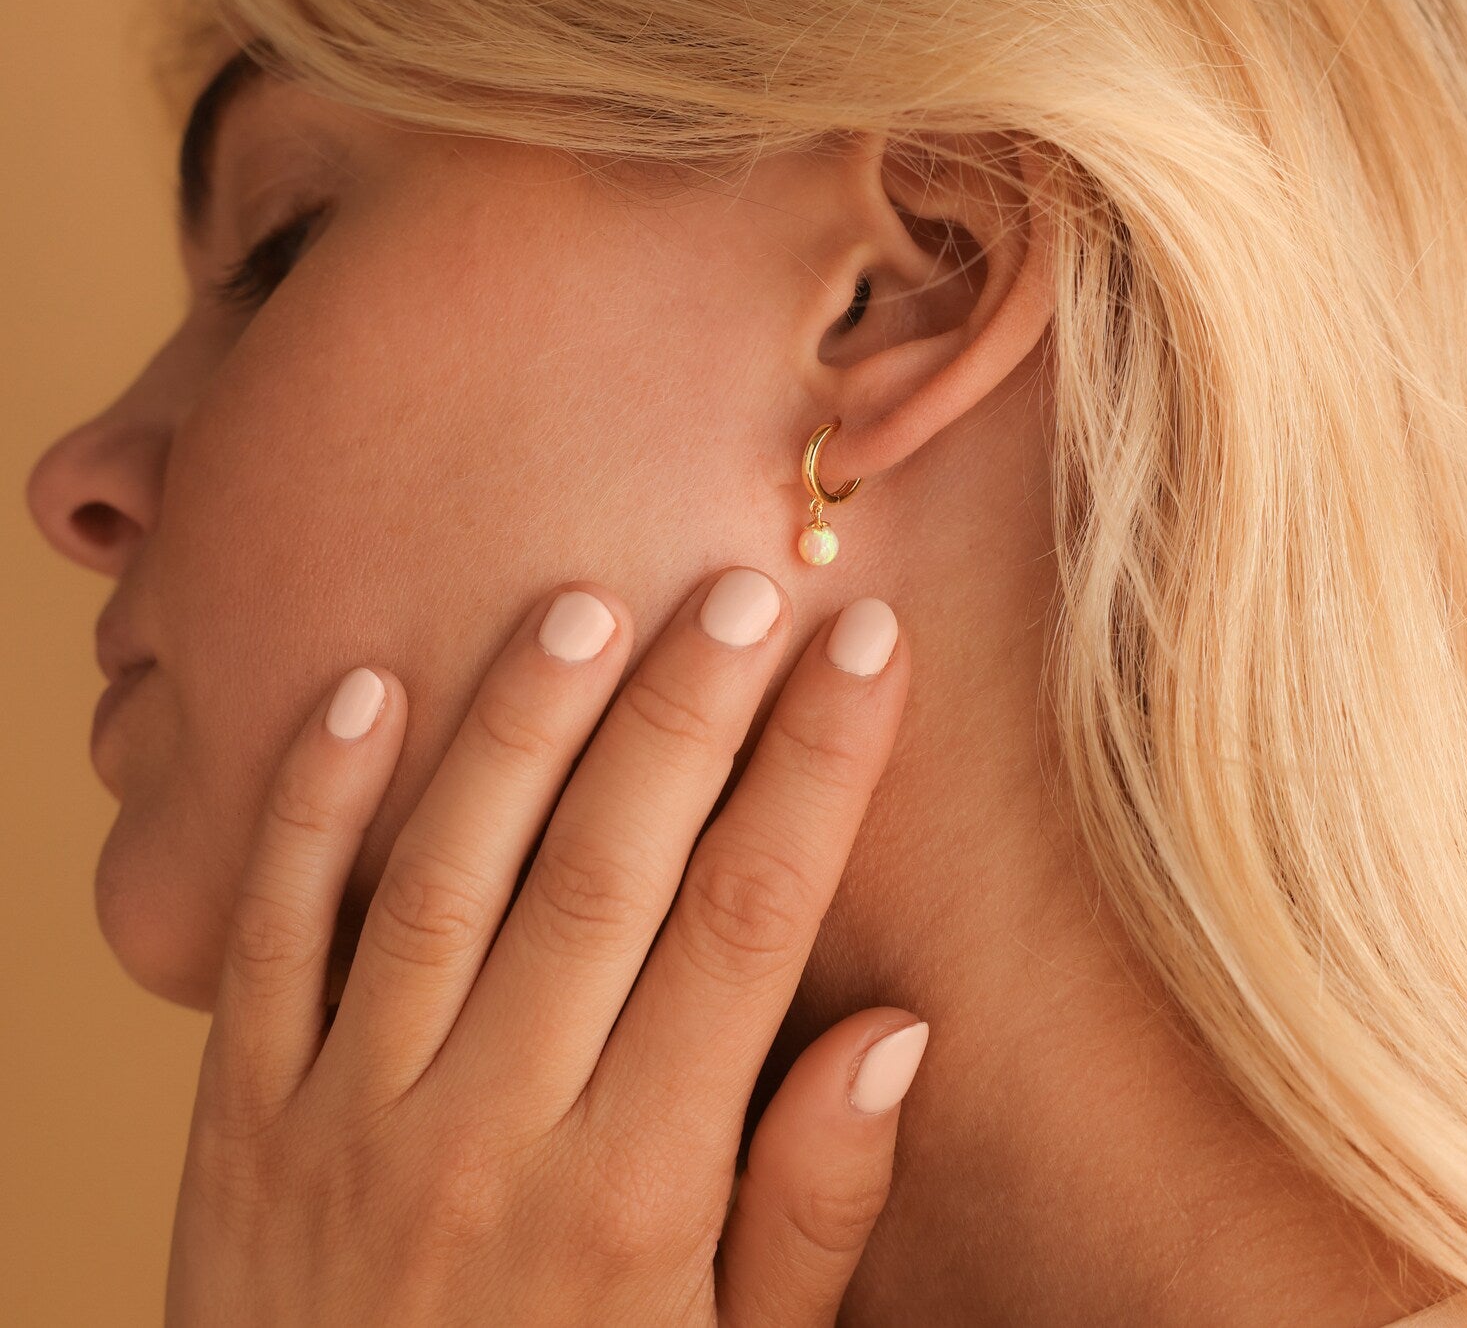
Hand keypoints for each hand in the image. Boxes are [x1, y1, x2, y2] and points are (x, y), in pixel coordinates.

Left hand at [165, 566, 923, 1325]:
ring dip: (517, 730)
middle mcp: (488, 1134)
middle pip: (606, 873)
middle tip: (744, 587)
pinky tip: (361, 692)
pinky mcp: (241, 1121)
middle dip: (688, 714)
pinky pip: (266, 939)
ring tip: (583, 610)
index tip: (868, 651)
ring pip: (443, 876)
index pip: (748, 925)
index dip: (818, 771)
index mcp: (633, 1196)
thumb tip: (897, 1033)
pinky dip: (305, 810)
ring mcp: (346, 1121)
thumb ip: (811, 1207)